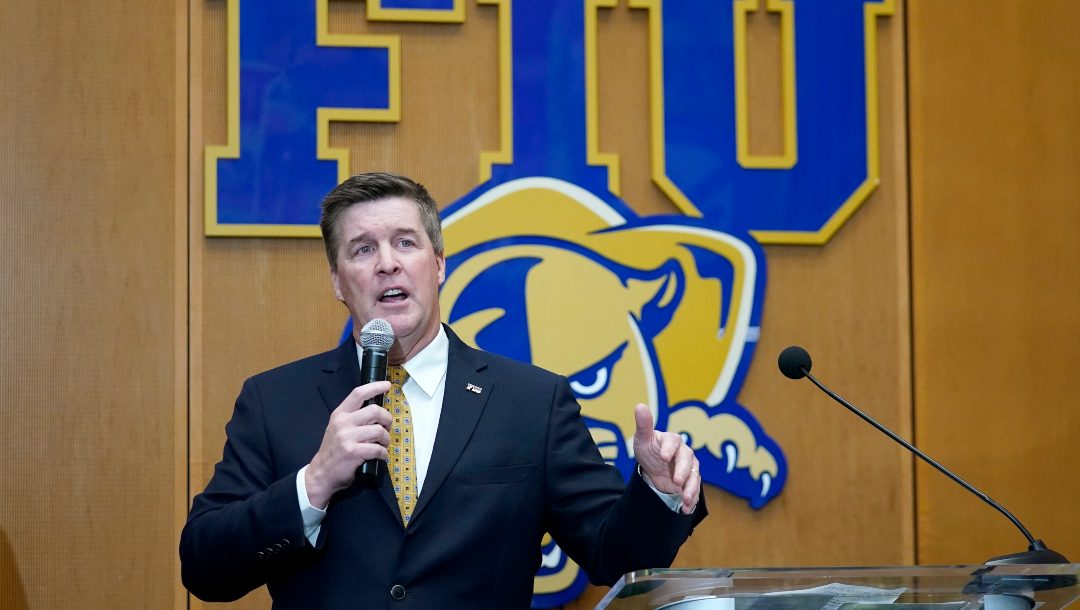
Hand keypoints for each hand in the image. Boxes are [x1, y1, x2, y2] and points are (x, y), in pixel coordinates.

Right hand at [305, 381, 391, 508]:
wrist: (321, 474)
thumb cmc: (334, 451)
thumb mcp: (338, 429)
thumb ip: (353, 418)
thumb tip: (377, 412)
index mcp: (340, 414)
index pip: (358, 393)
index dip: (375, 387)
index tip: (387, 385)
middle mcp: (342, 423)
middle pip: (375, 411)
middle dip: (387, 420)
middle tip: (387, 428)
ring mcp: (347, 437)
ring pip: (379, 431)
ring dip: (386, 439)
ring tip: (383, 445)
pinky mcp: (353, 452)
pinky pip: (377, 449)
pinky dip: (383, 453)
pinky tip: (380, 456)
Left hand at [632, 404, 700, 513]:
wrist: (655, 466)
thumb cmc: (649, 449)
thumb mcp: (643, 439)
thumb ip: (644, 425)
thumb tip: (640, 406)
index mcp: (672, 440)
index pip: (673, 442)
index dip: (669, 449)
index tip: (664, 457)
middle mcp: (684, 453)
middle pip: (687, 461)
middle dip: (683, 471)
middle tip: (677, 481)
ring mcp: (689, 468)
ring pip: (694, 477)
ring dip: (691, 489)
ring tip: (685, 499)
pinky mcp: (691, 481)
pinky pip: (693, 490)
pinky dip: (691, 500)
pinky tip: (686, 509)